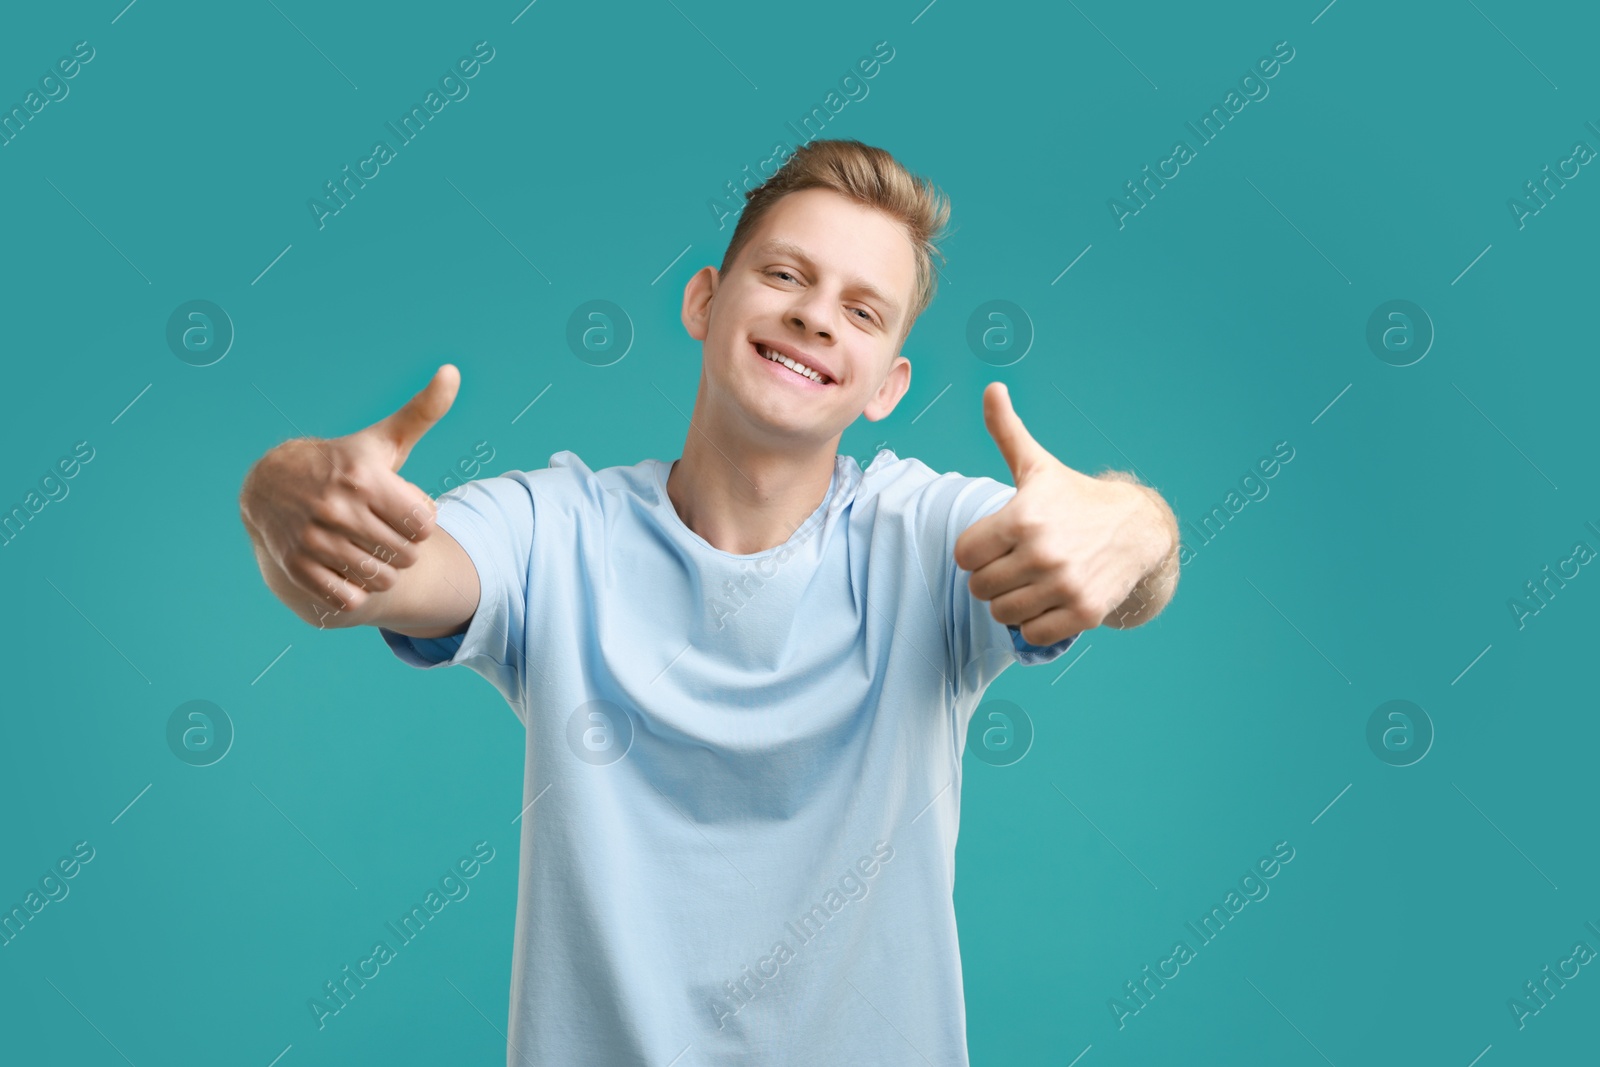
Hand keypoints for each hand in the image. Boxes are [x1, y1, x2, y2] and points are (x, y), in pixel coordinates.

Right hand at [239, 365, 458, 622]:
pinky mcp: (294, 565)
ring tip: (372, 553)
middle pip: (405, 555)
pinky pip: (345, 598)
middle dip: (404, 549)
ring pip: (379, 579)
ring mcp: (312, 538)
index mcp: (364, 478)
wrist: (272, 484)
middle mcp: (336, 508)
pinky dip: (354, 592)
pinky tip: (348, 569)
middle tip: (388, 535)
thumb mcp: (383, 439)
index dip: (421, 522)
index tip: (405, 512)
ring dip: (383, 573)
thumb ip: (423, 411)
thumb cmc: (346, 465)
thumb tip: (452, 371)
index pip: (424, 524)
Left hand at [954, 382, 1170, 645]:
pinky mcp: (1083, 613)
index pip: (964, 555)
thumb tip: (992, 388)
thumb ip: (1007, 431)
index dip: (976, 550)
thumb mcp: (1038, 466)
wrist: (1137, 530)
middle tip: (1014, 563)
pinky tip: (1047, 601)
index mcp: (1023, 518)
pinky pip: (1033, 634)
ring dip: (1010, 602)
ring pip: (1002, 613)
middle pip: (980, 587)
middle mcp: (1043, 554)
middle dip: (992, 577)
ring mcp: (1064, 586)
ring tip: (1030, 582)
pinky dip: (1034, 624)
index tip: (996, 542)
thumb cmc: (1074, 498)